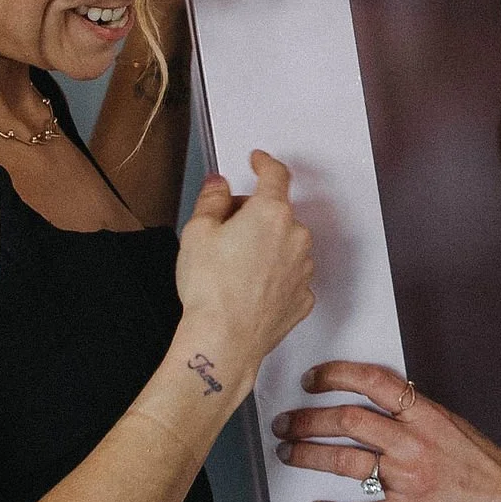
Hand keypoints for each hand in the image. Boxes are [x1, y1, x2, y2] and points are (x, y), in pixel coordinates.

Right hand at [173, 152, 315, 385]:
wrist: (225, 340)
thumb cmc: (211, 290)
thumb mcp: (197, 232)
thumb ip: (212, 200)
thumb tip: (219, 185)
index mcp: (271, 213)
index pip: (275, 175)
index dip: (264, 163)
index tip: (258, 160)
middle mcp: (296, 238)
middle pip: (277, 212)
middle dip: (253, 216)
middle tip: (224, 233)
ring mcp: (303, 269)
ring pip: (285, 244)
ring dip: (266, 246)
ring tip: (233, 268)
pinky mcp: (302, 297)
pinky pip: (289, 275)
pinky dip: (273, 276)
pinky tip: (248, 288)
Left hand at [273, 361, 500, 501]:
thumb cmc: (494, 473)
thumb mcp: (457, 427)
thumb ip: (419, 418)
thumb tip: (383, 409)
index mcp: (428, 416)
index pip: (373, 382)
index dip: (335, 376)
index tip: (313, 380)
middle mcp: (415, 443)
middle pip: (347, 420)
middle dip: (307, 419)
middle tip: (288, 422)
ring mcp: (410, 479)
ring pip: (345, 461)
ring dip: (309, 456)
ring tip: (291, 454)